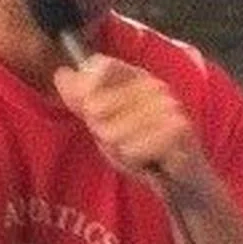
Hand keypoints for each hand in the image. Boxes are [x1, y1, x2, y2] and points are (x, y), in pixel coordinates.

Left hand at [53, 54, 211, 200]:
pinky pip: (130, 148)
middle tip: (126, 141)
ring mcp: (169, 105)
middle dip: (103, 133)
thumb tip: (60, 73)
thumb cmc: (143, 148)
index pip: (100, 64)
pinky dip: (134, 161)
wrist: (181, 179)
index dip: (85, 89)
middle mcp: (155, 85)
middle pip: (96, 105)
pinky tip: (150, 160)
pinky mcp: (178, 129)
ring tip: (139, 152)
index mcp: (137, 77)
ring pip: (111, 132)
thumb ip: (82, 99)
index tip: (88, 111)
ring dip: (120, 150)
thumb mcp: (105, 124)